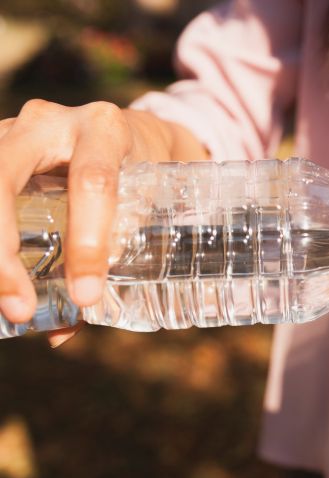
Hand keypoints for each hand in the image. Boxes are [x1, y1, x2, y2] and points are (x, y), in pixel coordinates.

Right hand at [0, 99, 202, 345]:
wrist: (130, 133)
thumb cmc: (140, 174)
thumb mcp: (142, 207)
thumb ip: (109, 259)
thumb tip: (62, 332)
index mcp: (105, 130)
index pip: (93, 183)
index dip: (88, 242)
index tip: (86, 296)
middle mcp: (51, 122)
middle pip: (5, 175)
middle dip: (3, 248)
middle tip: (19, 308)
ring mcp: (11, 130)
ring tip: (3, 299)